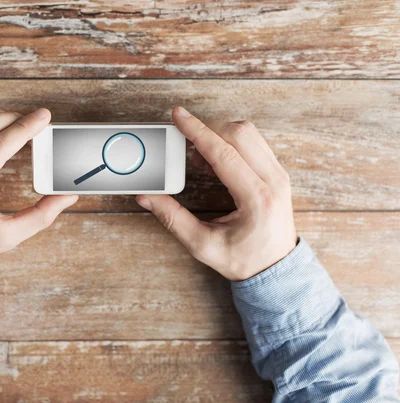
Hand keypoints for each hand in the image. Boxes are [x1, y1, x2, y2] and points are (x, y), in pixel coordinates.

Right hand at [136, 107, 296, 280]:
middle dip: (207, 129)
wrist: (276, 269)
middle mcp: (273, 181)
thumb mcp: (203, 245)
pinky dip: (230, 143)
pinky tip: (215, 161)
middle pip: (239, 133)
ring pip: (248, 133)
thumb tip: (147, 197)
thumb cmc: (244, 260)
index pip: (224, 153)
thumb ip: (173, 219)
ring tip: (199, 159)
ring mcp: (279, 174)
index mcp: (257, 199)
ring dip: (219, 135)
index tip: (178, 116)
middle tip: (184, 144)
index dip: (197, 131)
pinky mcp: (277, 173)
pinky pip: (254, 143)